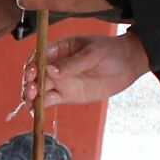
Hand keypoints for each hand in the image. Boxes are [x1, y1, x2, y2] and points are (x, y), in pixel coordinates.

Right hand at [20, 33, 151, 106]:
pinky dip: (40, 106)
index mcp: (60, 49)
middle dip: (30, 82)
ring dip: (32, 95)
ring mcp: (61, 81)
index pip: (39, 57)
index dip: (32, 65)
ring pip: (39, 89)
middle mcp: (56, 65)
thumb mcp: (92, 54)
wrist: (130, 64)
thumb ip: (72, 64)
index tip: (32, 73)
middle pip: (35, 74)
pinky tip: (35, 110)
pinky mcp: (66, 95)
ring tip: (31, 100)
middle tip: (32, 89)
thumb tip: (50, 71)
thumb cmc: (111, 52)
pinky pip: (49, 100)